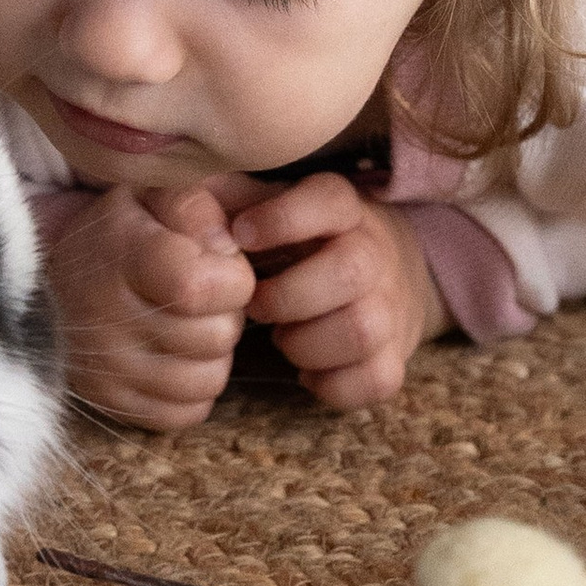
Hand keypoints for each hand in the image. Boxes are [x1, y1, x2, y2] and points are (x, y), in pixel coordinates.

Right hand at [44, 177, 257, 432]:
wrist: (48, 275)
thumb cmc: (117, 231)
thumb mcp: (150, 194)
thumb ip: (195, 206)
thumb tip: (228, 245)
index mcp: (122, 259)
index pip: (202, 288)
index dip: (233, 278)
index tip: (219, 265)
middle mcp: (108, 321)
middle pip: (218, 336)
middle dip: (227, 313)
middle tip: (203, 295)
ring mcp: (107, 370)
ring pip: (208, 380)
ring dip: (213, 352)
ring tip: (190, 324)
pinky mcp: (110, 404)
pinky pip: (185, 413)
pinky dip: (193, 388)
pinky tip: (177, 356)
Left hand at [235, 171, 450, 409]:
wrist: (390, 277)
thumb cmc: (306, 245)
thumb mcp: (275, 209)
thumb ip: (231, 200)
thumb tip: (188, 205)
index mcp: (344, 213)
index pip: (332, 199)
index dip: (284, 218)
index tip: (241, 235)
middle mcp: (376, 256)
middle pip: (350, 271)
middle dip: (287, 298)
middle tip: (257, 306)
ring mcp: (391, 309)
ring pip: (361, 331)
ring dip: (305, 345)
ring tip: (284, 338)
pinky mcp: (396, 357)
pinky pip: (375, 380)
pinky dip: (332, 385)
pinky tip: (309, 370)